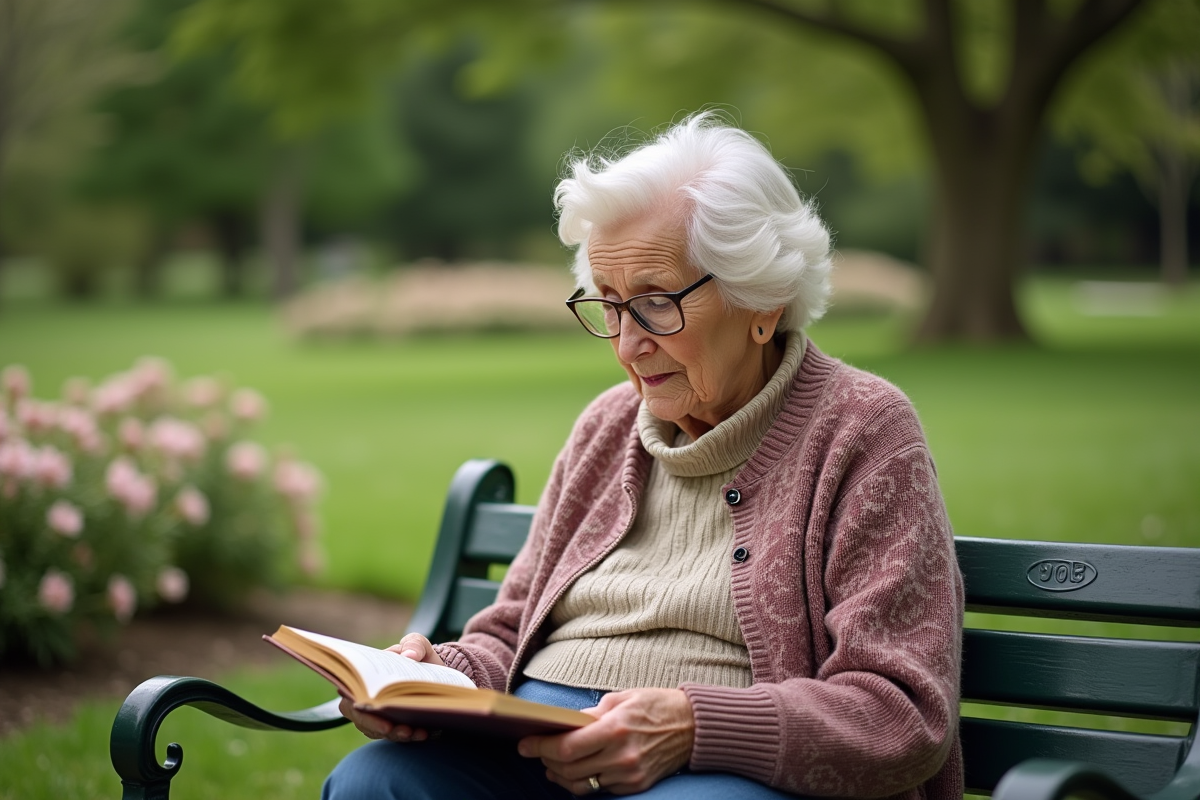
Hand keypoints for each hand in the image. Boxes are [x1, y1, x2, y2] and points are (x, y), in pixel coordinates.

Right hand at [339, 633, 445, 741]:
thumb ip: (414, 644)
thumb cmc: (419, 656)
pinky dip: (408, 737)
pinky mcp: (392, 727)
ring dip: (395, 733)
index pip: (352, 690)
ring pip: (377, 730)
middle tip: (391, 727)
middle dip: (375, 724)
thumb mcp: (418, 644)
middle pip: (360, 717)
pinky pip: (395, 736)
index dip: (358, 700)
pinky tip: (423, 733)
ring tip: (413, 732)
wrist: (437, 674)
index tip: (372, 705)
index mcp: (366, 675)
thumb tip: (408, 656)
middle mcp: (366, 698)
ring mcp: (377, 715)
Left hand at [517, 688, 694, 794]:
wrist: (694, 726)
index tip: (525, 745)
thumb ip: (591, 713)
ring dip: (561, 777)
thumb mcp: (621, 698)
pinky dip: (584, 782)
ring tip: (552, 766)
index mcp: (615, 729)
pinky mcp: (636, 785)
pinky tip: (578, 772)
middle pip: (569, 770)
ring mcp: (629, 774)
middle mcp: (621, 756)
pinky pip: (602, 790)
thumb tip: (566, 724)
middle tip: (535, 754)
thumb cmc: (656, 705)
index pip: (566, 747)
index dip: (541, 748)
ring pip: (582, 785)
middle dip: (546, 762)